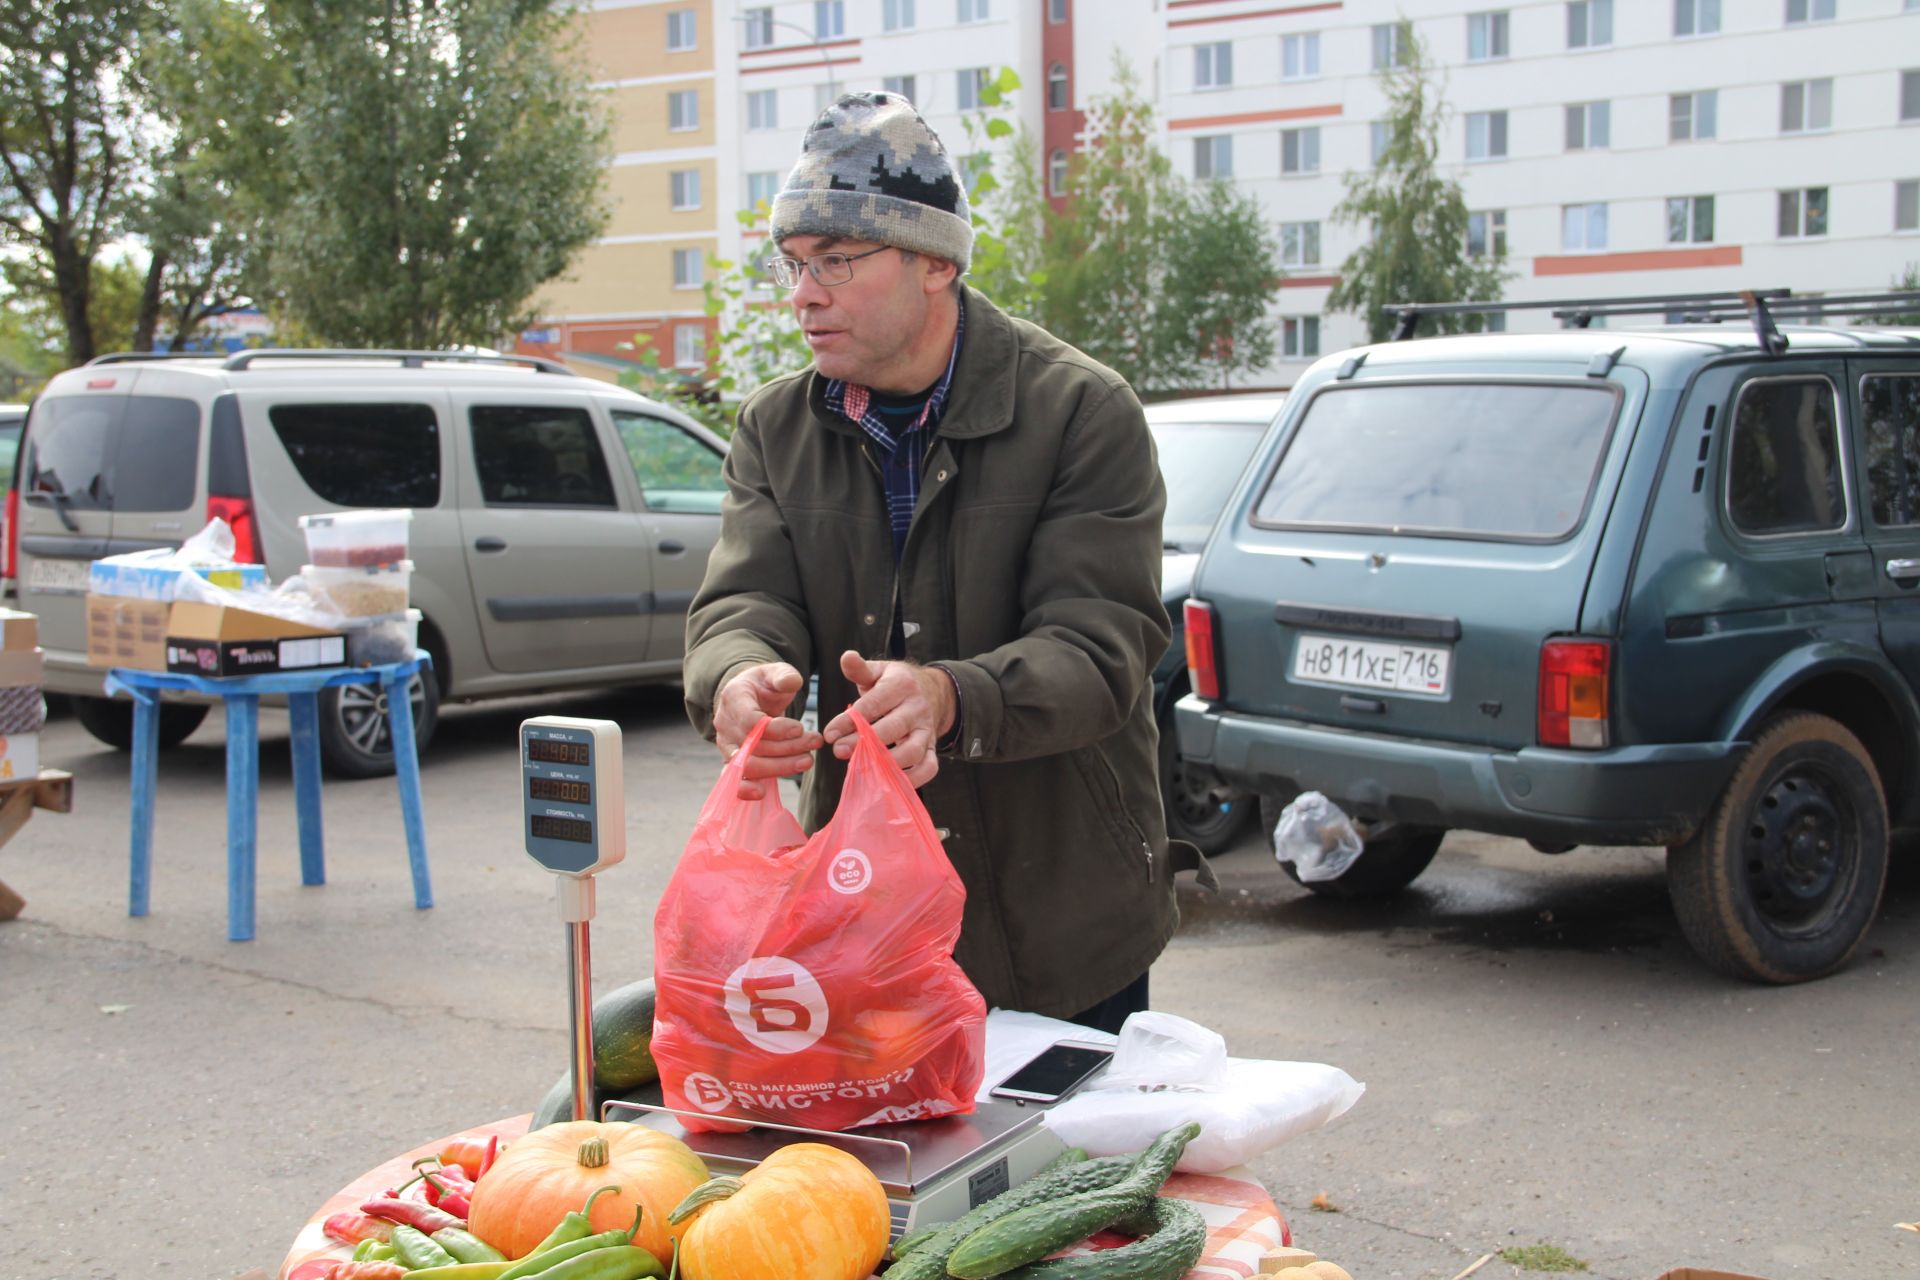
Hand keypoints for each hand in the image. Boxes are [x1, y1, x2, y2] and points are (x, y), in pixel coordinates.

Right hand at [714, 662, 821, 799]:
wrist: (749, 699)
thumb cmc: (764, 685)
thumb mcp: (775, 673)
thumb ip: (784, 675)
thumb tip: (792, 682)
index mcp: (734, 699)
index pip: (751, 721)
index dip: (776, 729)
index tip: (800, 727)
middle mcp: (725, 725)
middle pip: (753, 746)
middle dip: (787, 748)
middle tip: (815, 742)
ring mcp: (727, 746)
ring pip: (748, 765)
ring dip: (779, 767)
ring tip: (807, 760)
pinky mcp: (732, 762)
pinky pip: (734, 780)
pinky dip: (744, 789)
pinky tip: (762, 793)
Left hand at [821, 650, 954, 787]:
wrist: (930, 692)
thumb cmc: (894, 684)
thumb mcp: (878, 672)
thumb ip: (859, 669)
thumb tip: (846, 657)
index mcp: (902, 684)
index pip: (873, 704)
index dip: (849, 721)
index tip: (829, 734)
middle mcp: (917, 708)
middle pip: (892, 729)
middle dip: (863, 743)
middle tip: (838, 751)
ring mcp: (927, 729)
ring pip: (912, 751)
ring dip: (885, 763)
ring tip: (861, 768)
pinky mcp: (932, 748)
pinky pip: (928, 767)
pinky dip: (912, 779)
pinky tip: (887, 781)